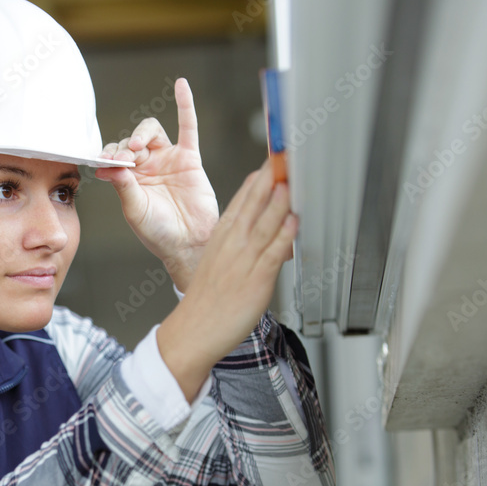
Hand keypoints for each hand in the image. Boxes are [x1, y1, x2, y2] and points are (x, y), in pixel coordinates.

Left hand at [95, 78, 218, 291]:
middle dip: (124, 146)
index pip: (114, 155)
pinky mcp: (189, 159)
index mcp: (128, 178)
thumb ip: (123, 186)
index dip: (109, 155)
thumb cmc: (158, 232)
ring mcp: (168, 160)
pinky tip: (181, 85)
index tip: (105, 163)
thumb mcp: (134, 209)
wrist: (188, 244)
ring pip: (152, 131)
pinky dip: (185, 105)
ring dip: (141, 134)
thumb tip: (108, 165)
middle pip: (131, 140)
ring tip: (137, 148)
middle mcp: (146, 166)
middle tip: (125, 159)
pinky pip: (188, 127)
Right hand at [156, 160, 297, 399]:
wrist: (193, 330)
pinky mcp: (256, 280)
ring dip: (279, 199)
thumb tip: (267, 228)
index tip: (272, 159)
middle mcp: (233, 244)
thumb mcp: (221, 262)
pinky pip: (272, 252)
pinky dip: (284, 234)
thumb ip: (244, 244)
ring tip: (290, 177)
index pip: (242, 199)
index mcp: (222, 237)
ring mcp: (244, 261)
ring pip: (265, 223)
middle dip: (270, 178)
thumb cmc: (207, 301)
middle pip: (254, 203)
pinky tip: (293, 220)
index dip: (259, 178)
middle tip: (284, 155)